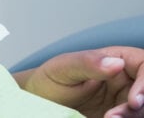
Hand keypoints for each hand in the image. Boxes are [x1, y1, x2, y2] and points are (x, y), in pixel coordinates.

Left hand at [13, 47, 143, 117]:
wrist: (38, 104)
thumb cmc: (49, 80)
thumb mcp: (63, 68)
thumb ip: (87, 63)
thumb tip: (116, 63)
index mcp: (115, 60)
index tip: (134, 100)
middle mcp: (125, 80)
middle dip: (140, 105)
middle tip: (116, 115)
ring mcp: (124, 101)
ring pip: (143, 109)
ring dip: (132, 117)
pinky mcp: (120, 116)